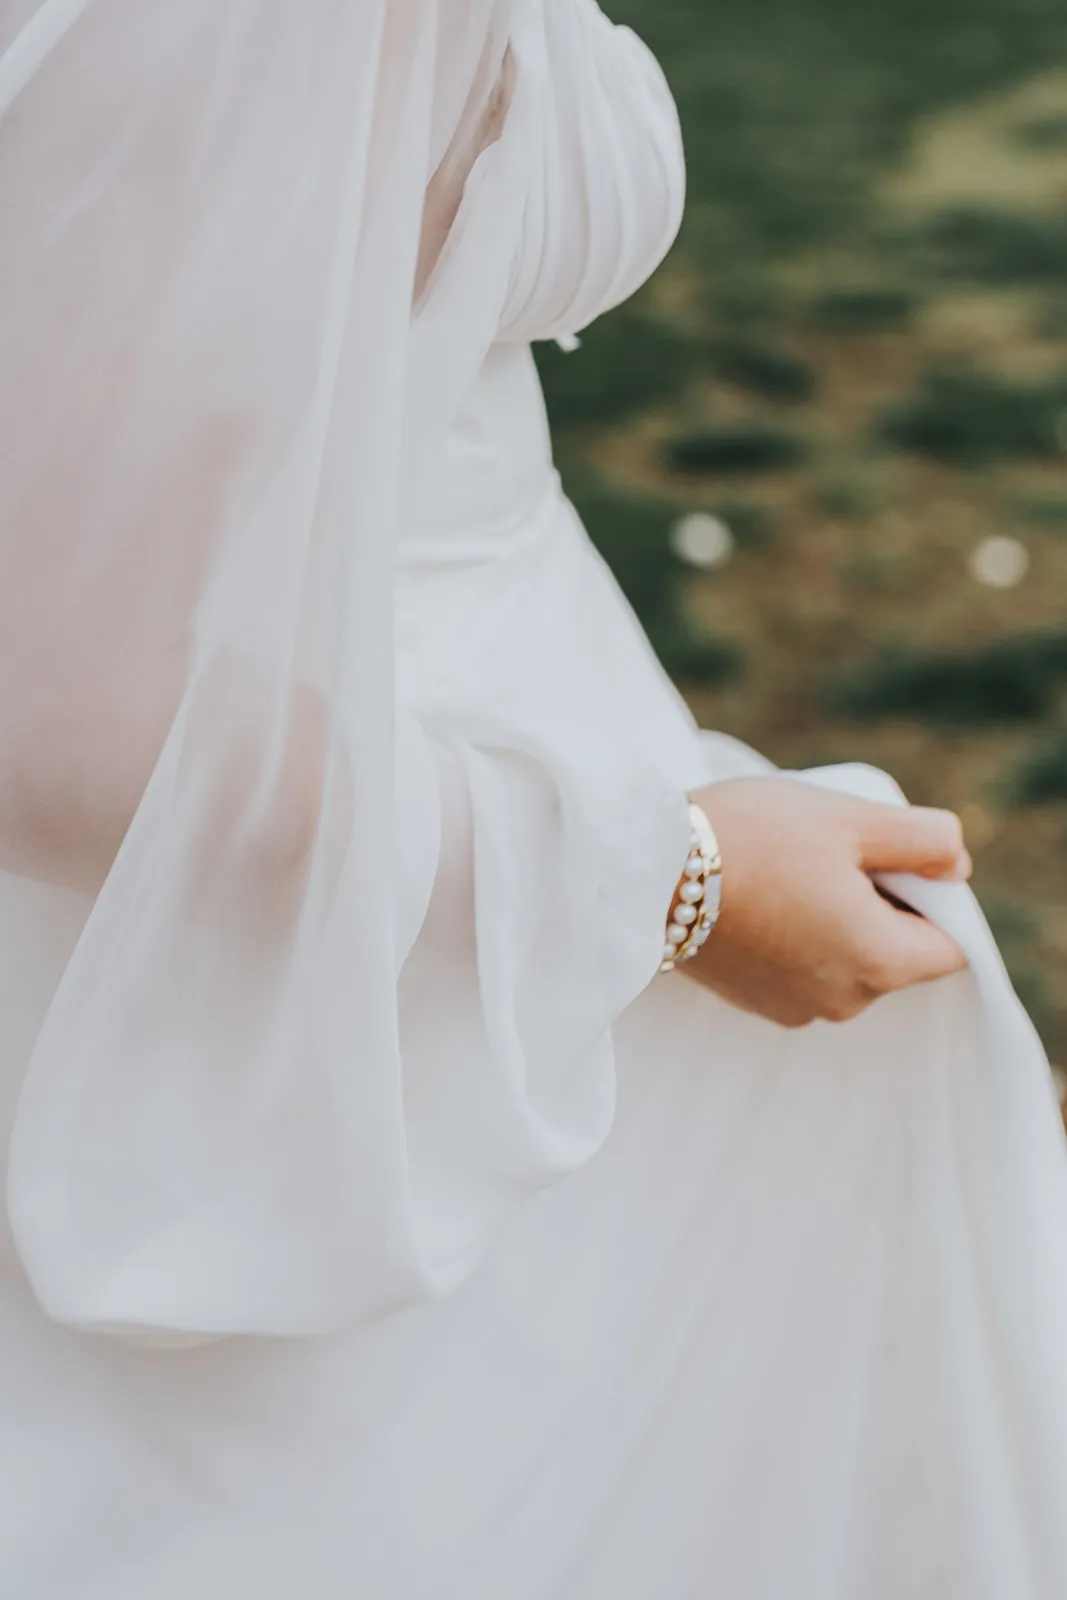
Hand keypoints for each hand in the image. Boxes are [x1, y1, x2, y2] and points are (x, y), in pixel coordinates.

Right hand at [683, 777, 969, 1027]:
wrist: (646, 872)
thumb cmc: (751, 837)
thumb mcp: (852, 817)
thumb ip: (926, 839)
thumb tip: (956, 865)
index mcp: (879, 962)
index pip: (951, 944)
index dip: (934, 895)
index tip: (890, 855)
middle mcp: (844, 1001)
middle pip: (897, 955)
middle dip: (882, 906)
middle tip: (832, 853)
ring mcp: (796, 1009)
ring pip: (849, 962)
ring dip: (838, 922)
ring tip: (790, 872)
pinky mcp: (756, 1004)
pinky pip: (806, 972)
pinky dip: (799, 939)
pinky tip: (763, 895)